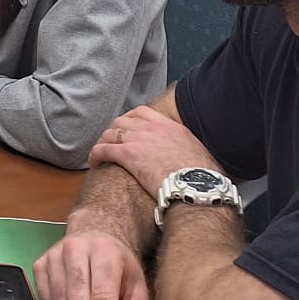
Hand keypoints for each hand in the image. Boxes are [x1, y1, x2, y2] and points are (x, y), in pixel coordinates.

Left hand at [90, 105, 220, 195]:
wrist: (199, 187)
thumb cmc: (204, 180)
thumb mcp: (201, 157)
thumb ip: (190, 152)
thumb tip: (195, 162)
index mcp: (172, 127)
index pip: (144, 112)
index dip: (131, 119)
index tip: (127, 127)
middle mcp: (153, 128)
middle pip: (123, 121)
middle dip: (114, 130)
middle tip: (111, 142)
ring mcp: (139, 139)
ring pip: (110, 133)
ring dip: (103, 142)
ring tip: (100, 153)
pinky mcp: (128, 154)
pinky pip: (103, 149)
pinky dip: (95, 154)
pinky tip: (94, 163)